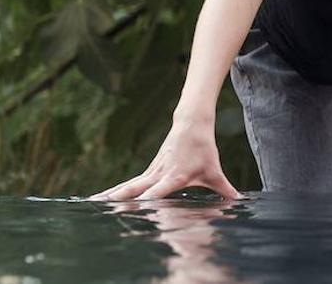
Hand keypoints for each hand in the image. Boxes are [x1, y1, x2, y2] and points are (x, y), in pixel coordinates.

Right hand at [88, 119, 241, 200]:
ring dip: (112, 194)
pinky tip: (102, 198)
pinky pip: (130, 183)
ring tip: (93, 203)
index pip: (161, 189)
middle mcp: (160, 174)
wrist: (192, 124)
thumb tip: (238, 200)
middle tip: (105, 206)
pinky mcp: (149, 171)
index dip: (152, 196)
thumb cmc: (203, 149)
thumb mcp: (214, 171)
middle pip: (137, 187)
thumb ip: (224, 188)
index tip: (142, 203)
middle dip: (122, 197)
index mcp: (175, 175)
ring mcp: (152, 171)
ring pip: (129, 185)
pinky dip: (115, 190)